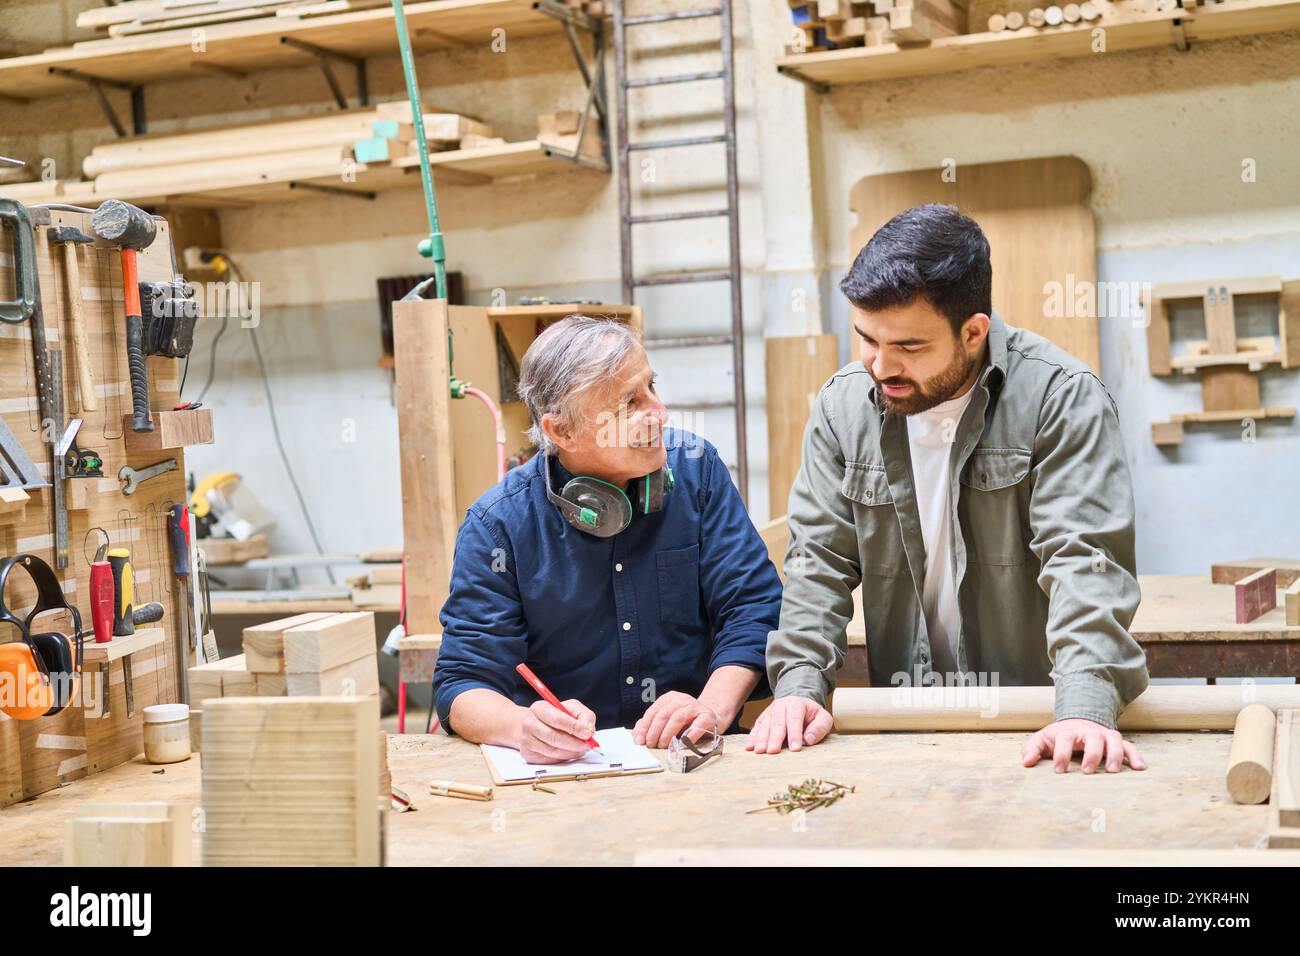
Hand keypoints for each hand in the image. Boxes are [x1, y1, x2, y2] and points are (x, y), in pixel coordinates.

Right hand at [516, 698, 596, 763]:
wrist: (531, 725)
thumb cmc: (554, 716)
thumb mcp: (570, 708)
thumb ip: (584, 716)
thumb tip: (589, 731)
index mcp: (539, 708)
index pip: (557, 719)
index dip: (575, 727)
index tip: (588, 733)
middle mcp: (529, 724)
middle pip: (554, 737)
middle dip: (575, 743)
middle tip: (588, 745)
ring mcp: (527, 740)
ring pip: (553, 752)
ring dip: (571, 752)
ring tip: (581, 749)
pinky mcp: (528, 754)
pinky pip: (550, 760)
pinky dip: (563, 758)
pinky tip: (569, 752)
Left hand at [633, 691, 721, 748]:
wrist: (711, 717)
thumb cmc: (686, 722)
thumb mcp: (667, 720)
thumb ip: (651, 725)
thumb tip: (637, 736)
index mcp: (669, 698)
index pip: (653, 711)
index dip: (644, 727)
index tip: (640, 741)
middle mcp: (682, 699)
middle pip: (664, 714)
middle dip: (655, 731)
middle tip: (651, 744)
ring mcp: (695, 707)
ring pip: (677, 718)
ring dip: (668, 733)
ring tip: (663, 745)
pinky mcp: (707, 716)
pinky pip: (697, 725)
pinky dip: (688, 736)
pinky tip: (682, 744)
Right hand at [745, 696, 832, 753]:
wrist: (798, 705)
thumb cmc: (812, 716)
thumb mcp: (823, 718)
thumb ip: (819, 728)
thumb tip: (808, 740)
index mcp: (796, 704)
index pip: (794, 719)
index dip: (794, 734)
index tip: (795, 749)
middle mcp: (780, 706)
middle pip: (777, 722)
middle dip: (775, 738)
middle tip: (773, 751)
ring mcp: (769, 712)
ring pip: (764, 725)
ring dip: (761, 739)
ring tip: (760, 751)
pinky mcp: (762, 719)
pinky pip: (756, 728)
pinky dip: (752, 737)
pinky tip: (749, 747)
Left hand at [1021, 718, 1146, 773]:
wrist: (1075, 724)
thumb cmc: (1057, 738)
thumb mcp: (1042, 740)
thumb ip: (1032, 749)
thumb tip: (1026, 763)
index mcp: (1068, 731)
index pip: (1065, 738)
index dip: (1061, 754)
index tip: (1059, 770)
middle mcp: (1088, 731)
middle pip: (1093, 737)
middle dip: (1092, 754)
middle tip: (1088, 772)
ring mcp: (1104, 735)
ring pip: (1114, 739)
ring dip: (1115, 754)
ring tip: (1113, 771)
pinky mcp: (1116, 742)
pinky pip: (1129, 746)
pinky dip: (1136, 756)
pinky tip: (1140, 768)